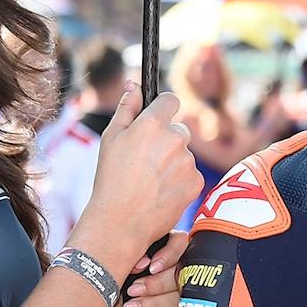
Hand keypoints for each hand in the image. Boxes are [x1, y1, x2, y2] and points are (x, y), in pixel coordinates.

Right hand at [71, 91, 201, 279]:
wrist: (120, 221)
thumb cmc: (110, 179)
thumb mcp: (111, 138)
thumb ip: (126, 108)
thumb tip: (134, 85)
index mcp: (152, 123)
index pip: (170, 100)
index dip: (163, 109)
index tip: (157, 119)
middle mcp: (175, 139)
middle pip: (178, 130)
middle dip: (166, 141)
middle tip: (145, 162)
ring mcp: (188, 161)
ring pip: (184, 155)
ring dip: (173, 163)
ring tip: (150, 182)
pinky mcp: (196, 182)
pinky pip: (190, 174)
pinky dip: (180, 182)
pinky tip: (161, 192)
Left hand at [89, 230, 188, 306]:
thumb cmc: (108, 289)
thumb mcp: (118, 267)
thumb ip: (134, 258)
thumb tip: (142, 262)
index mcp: (162, 251)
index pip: (179, 243)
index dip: (168, 255)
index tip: (151, 267)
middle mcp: (173, 271)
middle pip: (179, 273)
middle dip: (155, 284)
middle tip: (133, 290)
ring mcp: (177, 296)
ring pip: (179, 298)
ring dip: (153, 303)